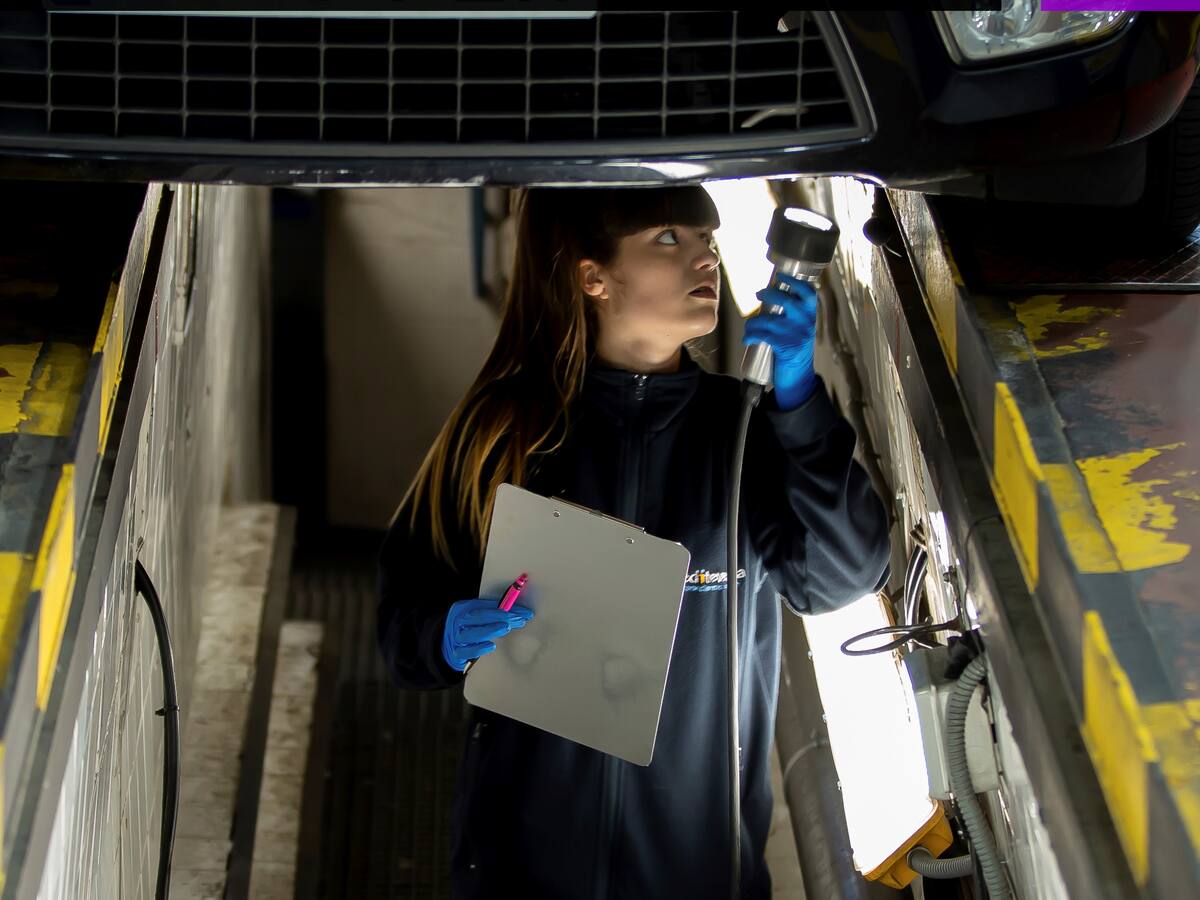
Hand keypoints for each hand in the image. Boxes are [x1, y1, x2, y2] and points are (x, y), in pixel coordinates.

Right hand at [441, 598, 534, 671]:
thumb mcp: (475, 616)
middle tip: (520, 619)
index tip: (524, 611)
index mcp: (464, 608)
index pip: (487, 605)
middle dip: (502, 616)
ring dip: (491, 629)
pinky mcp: (457, 653)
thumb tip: (518, 610)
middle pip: (479, 616)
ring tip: (506, 628)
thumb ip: (491, 612)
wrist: (446, 645)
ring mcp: (457, 637)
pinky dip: (480, 648)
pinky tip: (491, 645)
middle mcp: (458, 621)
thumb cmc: (467, 628)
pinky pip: (468, 651)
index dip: (506, 607)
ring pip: (473, 633)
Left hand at [742, 272, 818, 409]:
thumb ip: (794, 313)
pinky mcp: (783, 346)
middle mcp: (805, 322)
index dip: (795, 281)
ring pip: (768, 319)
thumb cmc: (796, 349)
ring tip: (750, 326)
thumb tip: (770, 296)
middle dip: (769, 294)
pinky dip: (750, 336)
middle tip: (759, 294)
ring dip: (754, 322)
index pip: (808, 292)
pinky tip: (747, 339)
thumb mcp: (801, 328)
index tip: (782, 276)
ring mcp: (794, 333)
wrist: (799, 375)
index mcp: (811, 315)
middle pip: (786, 300)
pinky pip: (761, 335)